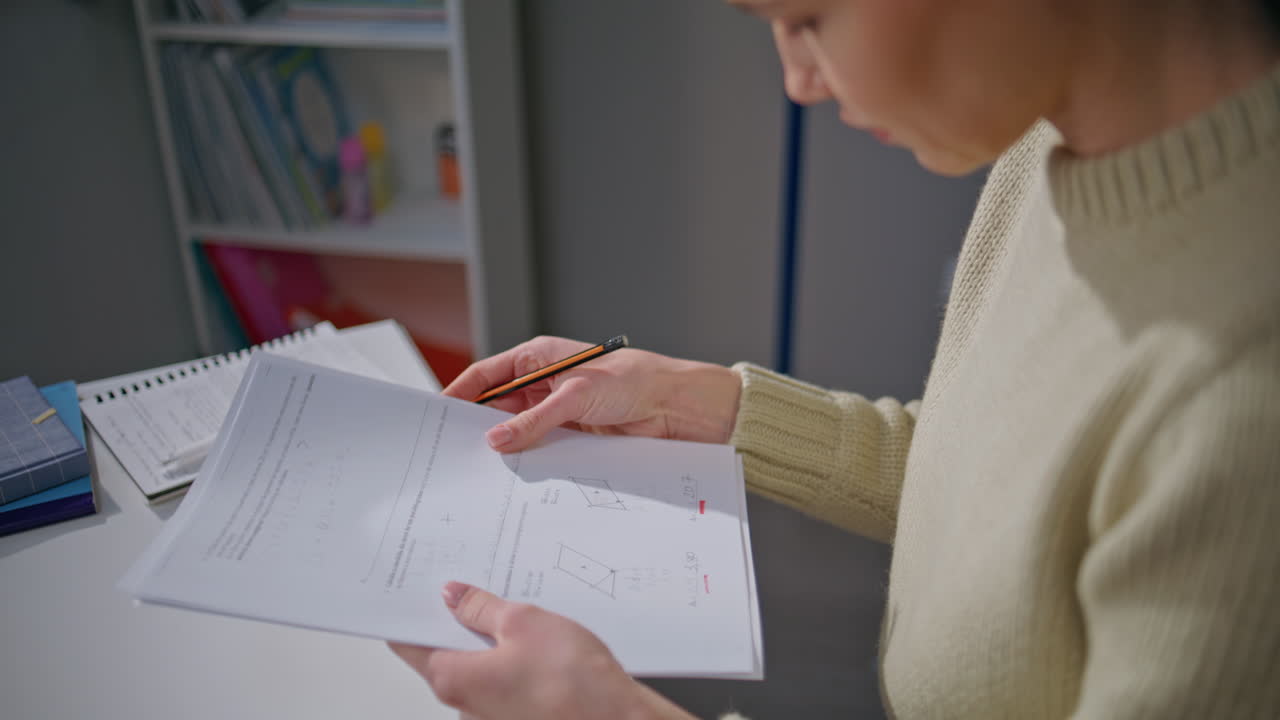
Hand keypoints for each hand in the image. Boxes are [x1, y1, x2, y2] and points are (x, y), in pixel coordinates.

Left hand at [390, 582, 693, 719]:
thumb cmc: (572, 681)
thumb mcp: (523, 621)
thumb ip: (481, 607)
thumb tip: (455, 597)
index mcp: (452, 678)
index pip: (410, 643)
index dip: (411, 612)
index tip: (415, 590)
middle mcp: (464, 706)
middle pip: (445, 653)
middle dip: (459, 621)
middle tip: (477, 589)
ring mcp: (491, 716)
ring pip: (479, 668)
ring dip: (492, 641)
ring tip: (519, 616)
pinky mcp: (519, 717)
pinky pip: (504, 682)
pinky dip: (512, 661)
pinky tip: (538, 644)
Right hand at [443, 336, 741, 452]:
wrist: (675, 407)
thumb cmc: (633, 380)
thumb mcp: (576, 395)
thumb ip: (535, 419)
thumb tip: (496, 439)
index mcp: (538, 359)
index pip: (486, 376)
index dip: (459, 395)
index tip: (436, 416)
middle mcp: (543, 386)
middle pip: (497, 408)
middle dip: (476, 428)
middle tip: (450, 452)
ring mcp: (556, 414)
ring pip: (517, 434)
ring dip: (504, 451)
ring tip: (477, 472)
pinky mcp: (571, 439)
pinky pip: (540, 453)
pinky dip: (528, 465)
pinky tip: (515, 480)